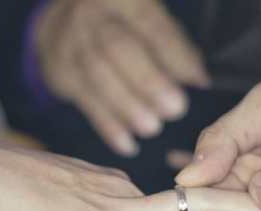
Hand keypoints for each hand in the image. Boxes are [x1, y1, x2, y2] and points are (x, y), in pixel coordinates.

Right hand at [37, 0, 209, 155]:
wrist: (62, 22)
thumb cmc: (123, 25)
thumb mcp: (147, 20)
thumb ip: (172, 46)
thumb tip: (198, 80)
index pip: (151, 25)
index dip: (175, 54)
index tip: (199, 82)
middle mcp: (92, 16)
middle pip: (118, 48)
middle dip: (148, 82)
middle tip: (175, 110)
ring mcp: (70, 43)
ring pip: (97, 75)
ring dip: (127, 106)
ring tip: (152, 128)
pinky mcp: (60, 72)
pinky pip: (85, 101)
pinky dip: (108, 126)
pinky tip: (129, 144)